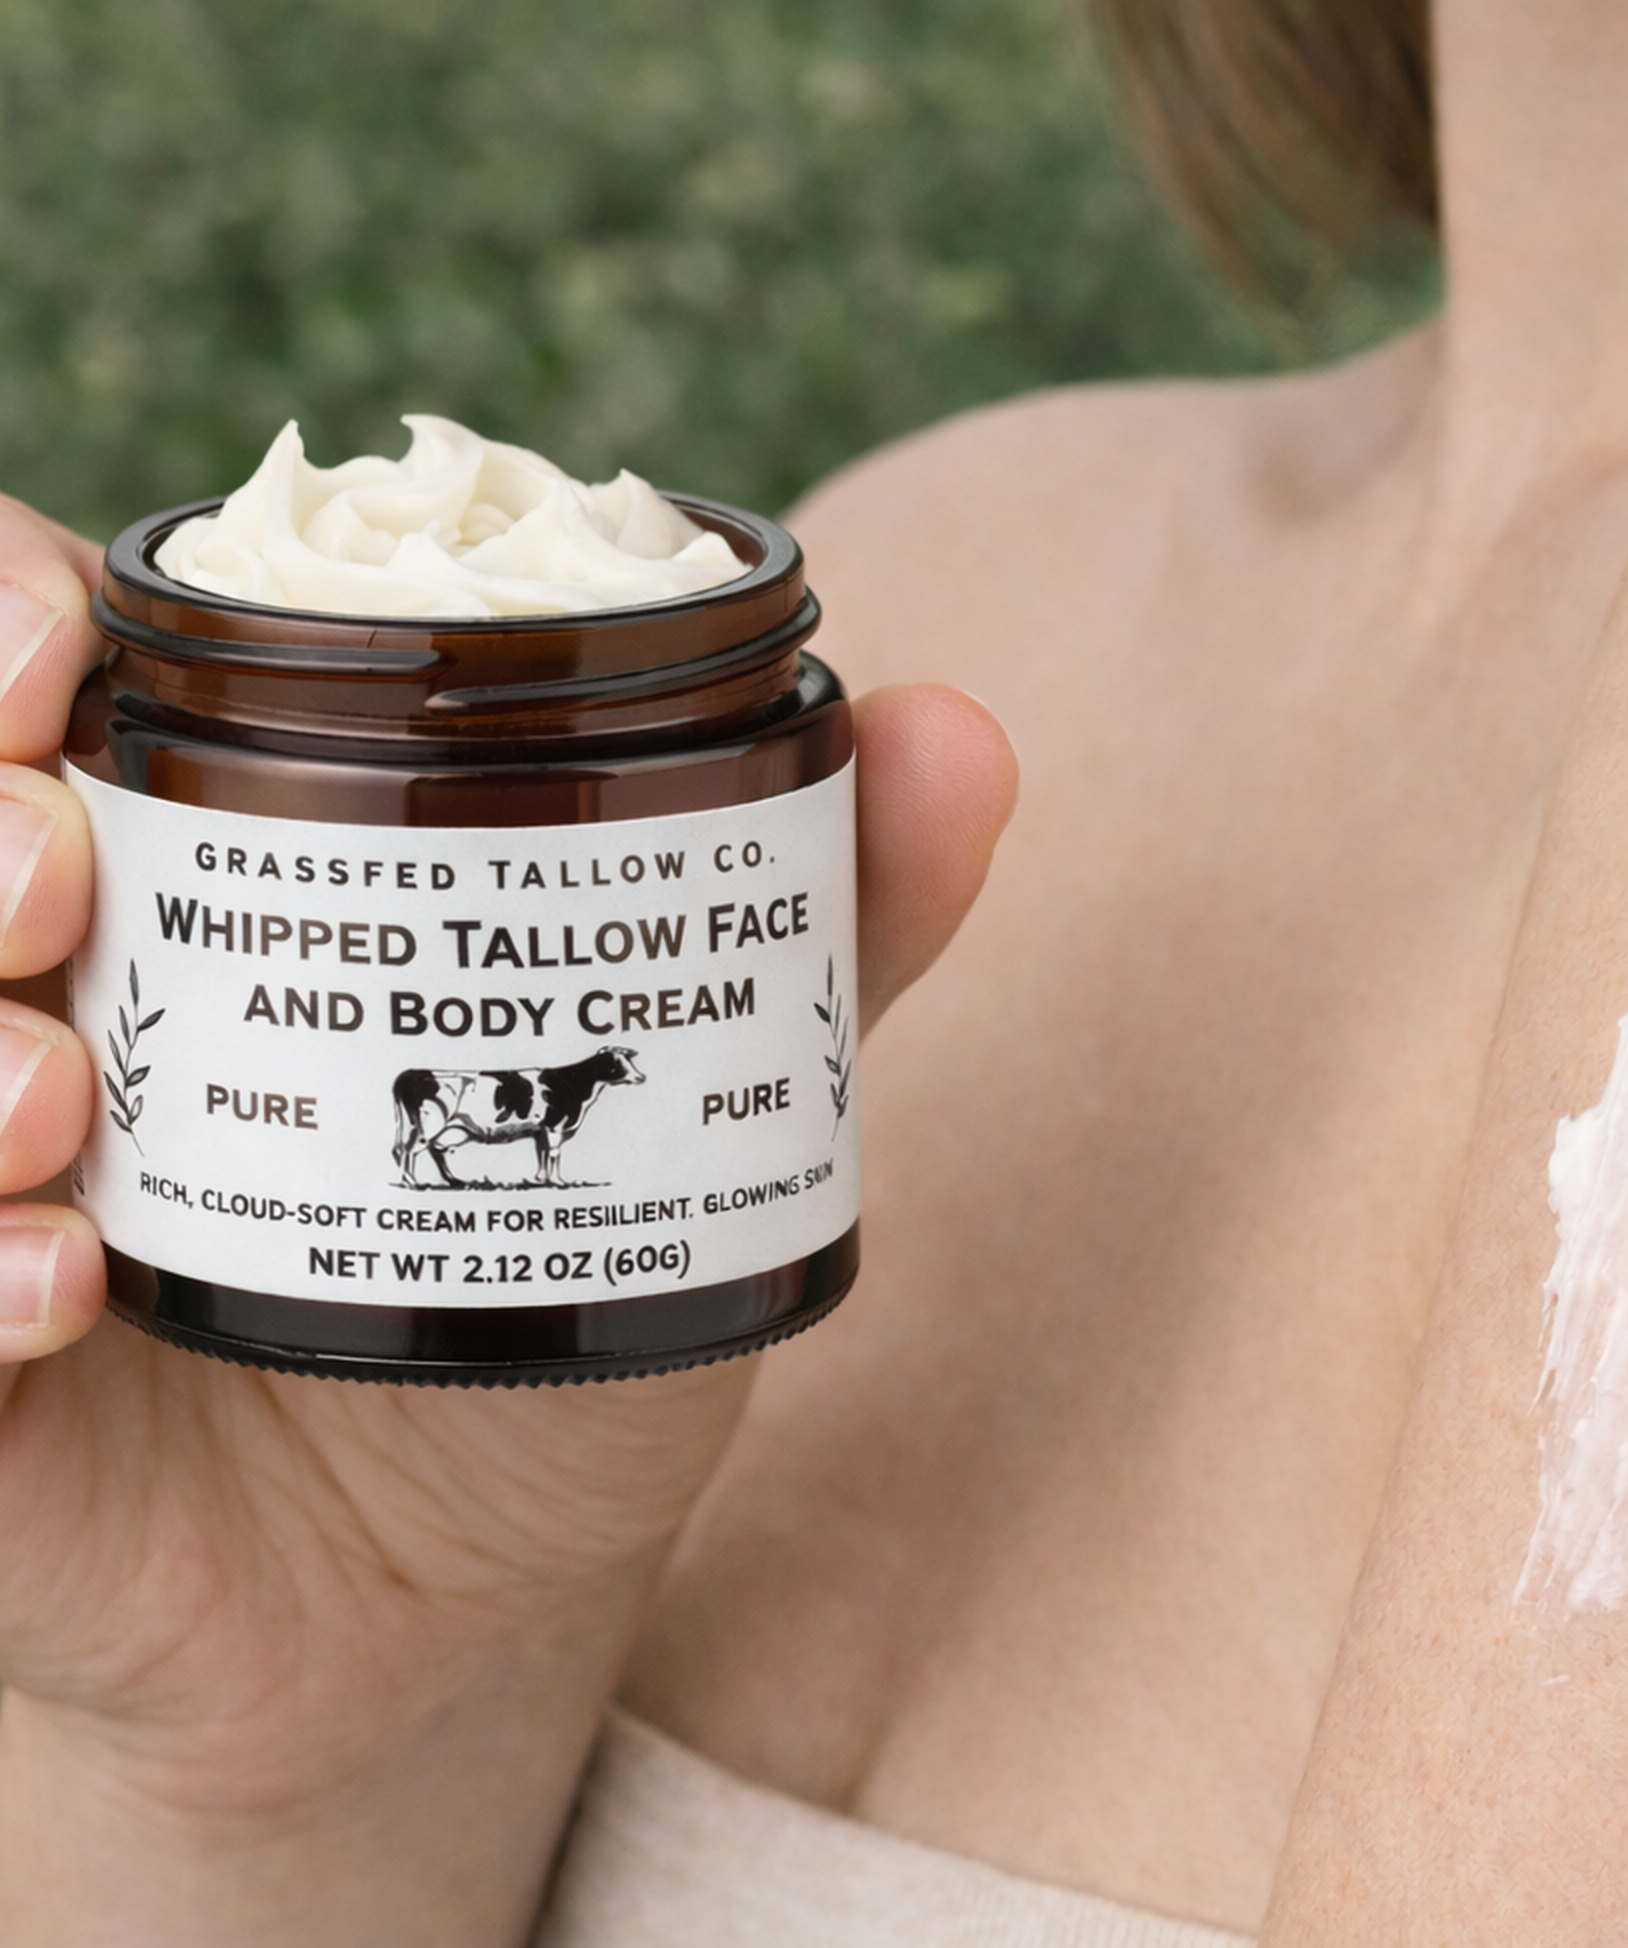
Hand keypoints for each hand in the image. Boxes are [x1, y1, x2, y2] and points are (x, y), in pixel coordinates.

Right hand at [0, 494, 1018, 1947]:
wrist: (472, 1579)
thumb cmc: (560, 1291)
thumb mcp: (687, 1091)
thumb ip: (815, 923)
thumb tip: (967, 736)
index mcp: (217, 881)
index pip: (38, 675)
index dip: (5, 613)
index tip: (65, 632)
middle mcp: (62, 1000)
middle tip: (61, 866)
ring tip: (58, 1095)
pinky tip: (57, 1289)